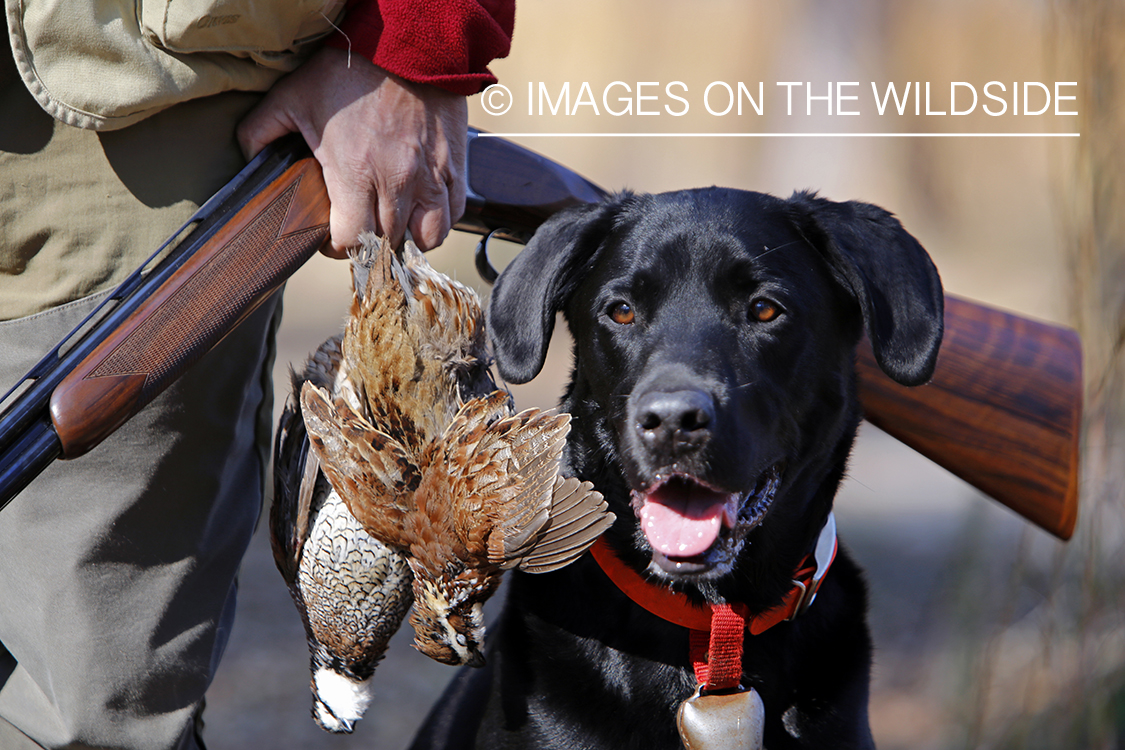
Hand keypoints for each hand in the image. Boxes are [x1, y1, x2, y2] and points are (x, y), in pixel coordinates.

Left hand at [237, 47, 467, 255]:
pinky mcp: (455, 169)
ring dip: (407, 238)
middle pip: (386, 244)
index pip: (351, 241)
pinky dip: (438, 222)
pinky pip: (453, 216)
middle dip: (369, 244)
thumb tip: (248, 159)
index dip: (337, 247)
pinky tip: (421, 209)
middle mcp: (397, 183)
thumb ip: (260, 131)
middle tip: (359, 229)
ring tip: (394, 225)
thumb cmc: (352, 70)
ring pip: (426, 239)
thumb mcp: (292, 96)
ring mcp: (431, 178)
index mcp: (356, 174)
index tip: (332, 236)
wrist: (410, 43)